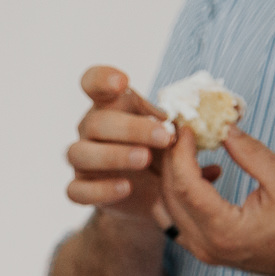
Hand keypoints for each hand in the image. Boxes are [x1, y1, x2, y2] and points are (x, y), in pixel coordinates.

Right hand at [65, 65, 183, 220]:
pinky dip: (101, 189)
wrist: (153, 195)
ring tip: (145, 160)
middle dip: (130, 128)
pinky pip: (77, 190)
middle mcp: (91, 131)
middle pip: (94, 122)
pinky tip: (126, 188)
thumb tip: (198, 129)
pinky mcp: (80, 189)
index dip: (102, 79)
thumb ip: (184, 130)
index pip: (93, 83)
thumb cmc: (161, 154)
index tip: (122, 82)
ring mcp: (82, 161)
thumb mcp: (175, 136)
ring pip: (79, 153)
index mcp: (111, 108)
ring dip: (113, 155)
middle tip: (165, 137)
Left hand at [158, 125, 274, 275]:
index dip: (180, 154)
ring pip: (165, 210)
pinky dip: (179, 195)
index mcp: (224, 231)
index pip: (185, 187)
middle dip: (171, 161)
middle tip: (182, 133)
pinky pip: (175, 220)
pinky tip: (205, 177)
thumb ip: (250, 153)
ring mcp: (200, 250)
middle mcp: (205, 245)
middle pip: (169, 196)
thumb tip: (223, 130)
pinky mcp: (202, 248)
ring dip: (172, 179)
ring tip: (194, 153)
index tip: (185, 129)